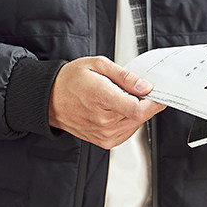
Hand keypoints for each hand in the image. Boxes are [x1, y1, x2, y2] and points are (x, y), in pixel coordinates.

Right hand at [49, 56, 165, 148]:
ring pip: (136, 124)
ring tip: (119, 98)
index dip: (154, 101)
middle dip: (144, 101)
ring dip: (136, 111)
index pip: (138, 108)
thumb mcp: (98, 65)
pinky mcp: (104, 141)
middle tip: (133, 89)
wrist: (50, 99)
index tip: (156, 92)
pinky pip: (128, 132)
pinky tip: (117, 109)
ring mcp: (104, 134)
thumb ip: (124, 76)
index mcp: (101, 98)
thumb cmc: (71, 80)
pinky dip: (128, 120)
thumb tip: (145, 86)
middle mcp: (103, 121)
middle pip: (141, 116)